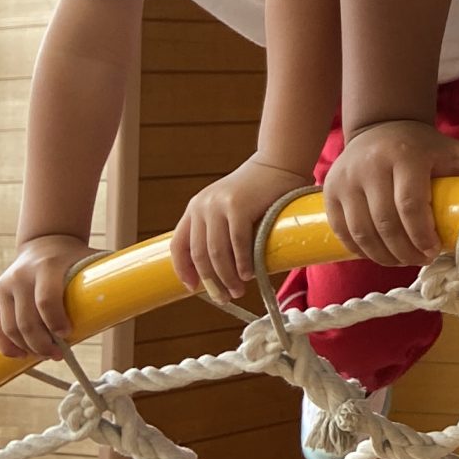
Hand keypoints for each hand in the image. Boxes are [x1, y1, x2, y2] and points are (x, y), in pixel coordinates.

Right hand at [0, 232, 94, 358]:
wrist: (44, 243)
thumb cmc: (73, 260)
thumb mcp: (90, 263)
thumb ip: (104, 282)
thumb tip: (131, 304)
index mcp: (47, 266)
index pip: (47, 300)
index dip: (56, 323)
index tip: (68, 336)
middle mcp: (21, 275)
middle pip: (27, 321)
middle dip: (43, 344)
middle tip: (58, 355)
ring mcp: (4, 285)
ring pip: (11, 329)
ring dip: (28, 348)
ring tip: (44, 354)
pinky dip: (8, 346)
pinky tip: (21, 354)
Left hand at [174, 156, 312, 301]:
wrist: (279, 161)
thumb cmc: (259, 190)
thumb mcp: (229, 207)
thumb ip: (221, 229)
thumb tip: (221, 269)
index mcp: (196, 208)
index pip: (179, 245)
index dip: (183, 270)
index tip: (192, 288)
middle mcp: (202, 206)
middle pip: (199, 254)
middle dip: (211, 281)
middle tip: (224, 297)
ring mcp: (219, 205)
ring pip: (216, 252)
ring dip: (227, 277)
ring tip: (238, 290)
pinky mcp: (239, 206)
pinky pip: (237, 243)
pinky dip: (242, 262)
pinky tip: (249, 274)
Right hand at [323, 120, 458, 267]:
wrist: (380, 126)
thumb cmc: (425, 147)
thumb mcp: (455, 151)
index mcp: (405, 155)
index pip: (410, 204)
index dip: (422, 235)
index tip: (435, 250)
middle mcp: (371, 166)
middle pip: (384, 223)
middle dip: (405, 251)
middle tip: (422, 260)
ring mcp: (345, 179)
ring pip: (361, 232)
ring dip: (384, 256)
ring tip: (403, 260)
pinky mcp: (328, 193)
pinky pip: (342, 232)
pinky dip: (361, 250)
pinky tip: (380, 254)